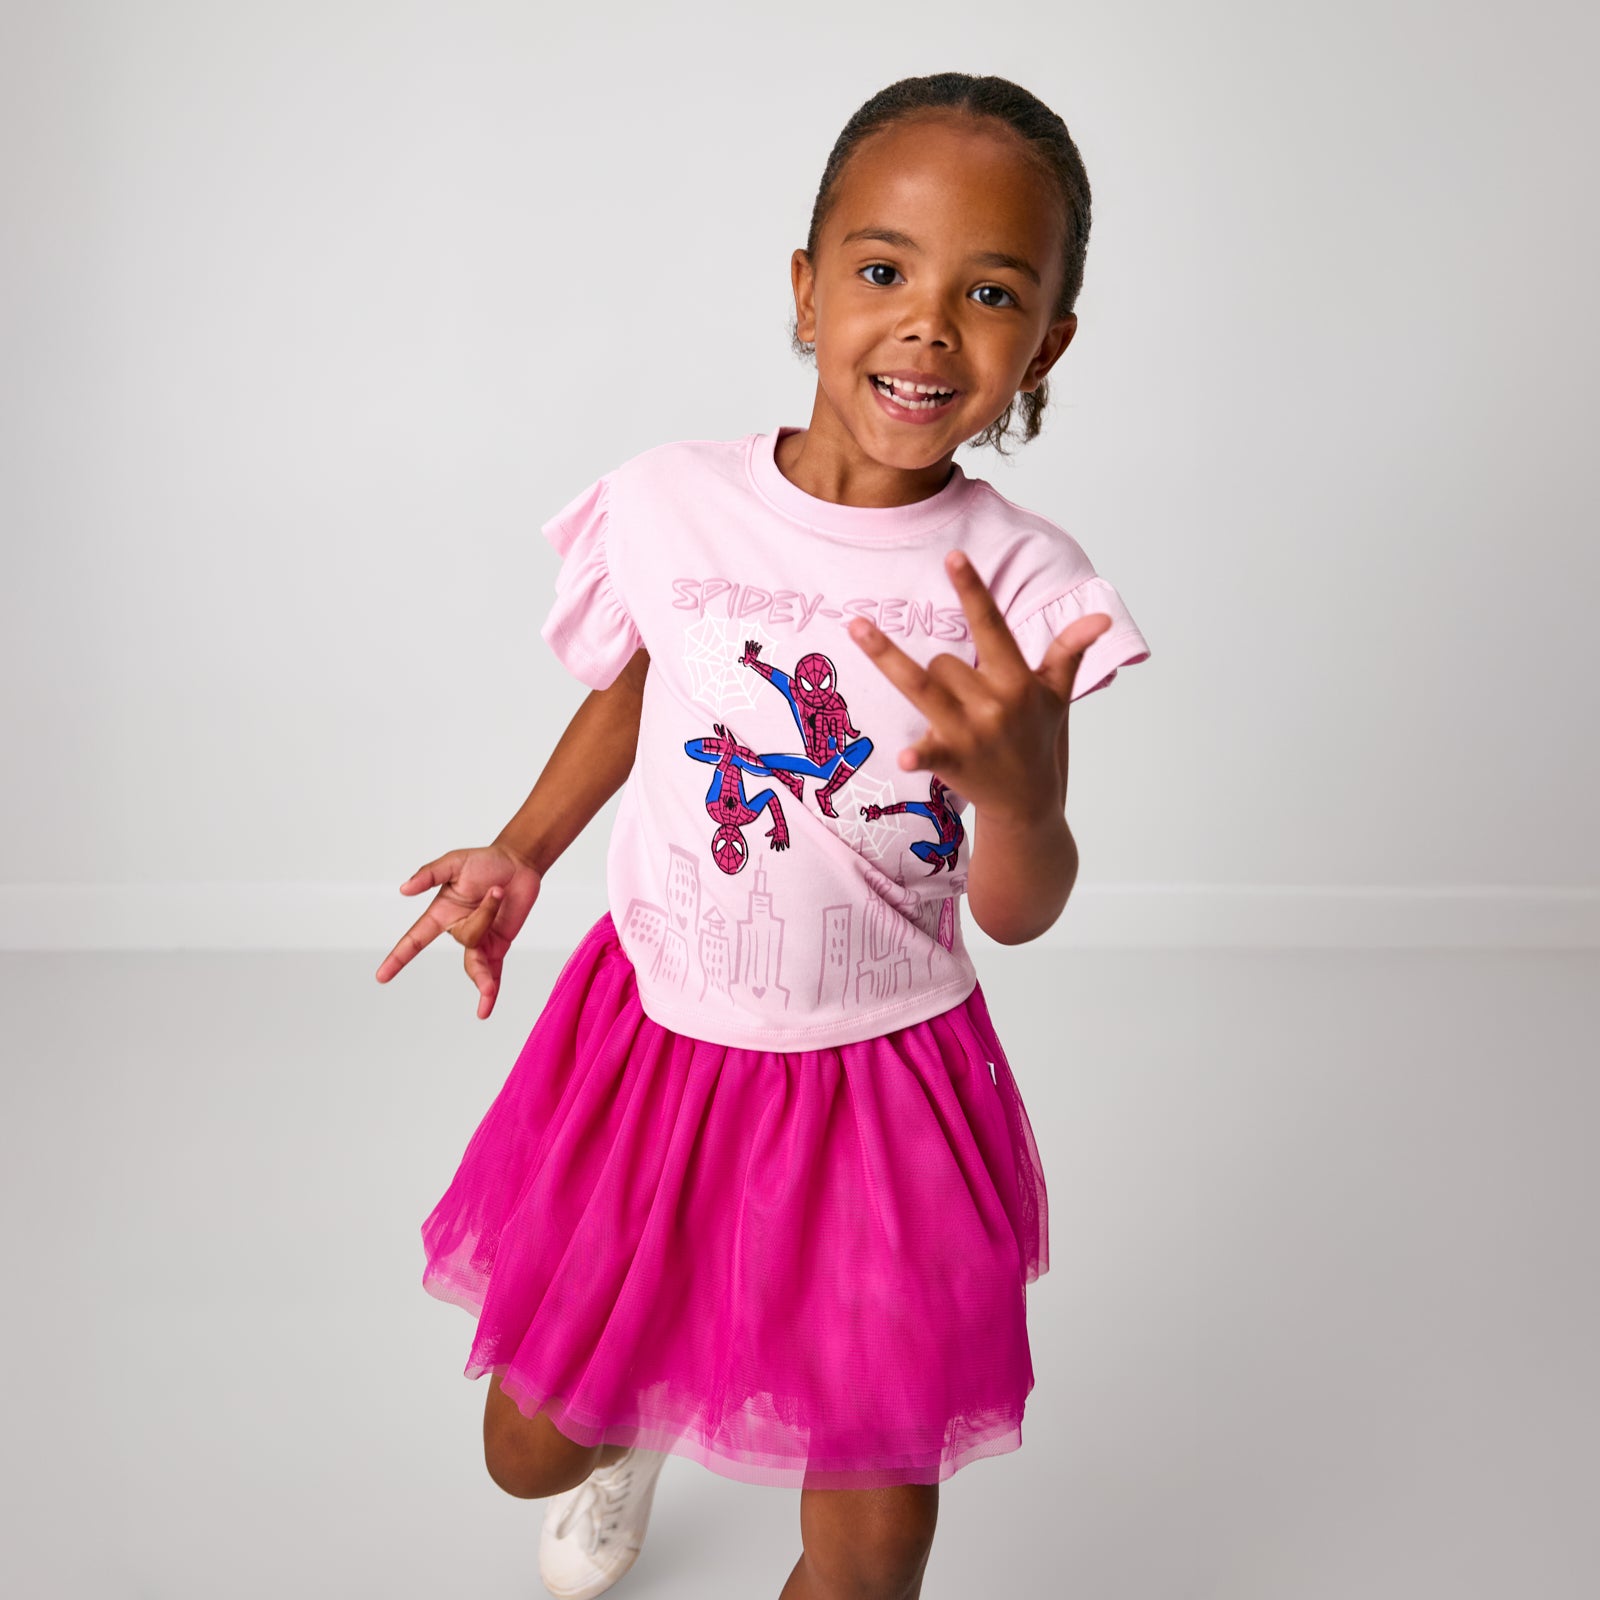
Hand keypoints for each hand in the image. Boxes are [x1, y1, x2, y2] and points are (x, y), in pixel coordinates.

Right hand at [374, 842, 543, 1019]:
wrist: (519, 864)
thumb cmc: (485, 861)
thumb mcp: (454, 862)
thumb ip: (429, 874)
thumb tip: (404, 889)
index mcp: (441, 914)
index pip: (415, 939)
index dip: (398, 957)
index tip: (381, 976)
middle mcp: (456, 930)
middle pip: (463, 939)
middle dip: (483, 913)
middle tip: (496, 887)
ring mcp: (478, 942)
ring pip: (480, 953)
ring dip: (492, 921)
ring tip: (500, 893)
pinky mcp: (498, 946)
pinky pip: (493, 972)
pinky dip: (491, 991)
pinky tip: (484, 1010)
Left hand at [845, 549, 1111, 826]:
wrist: (1028, 801)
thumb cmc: (1037, 737)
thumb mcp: (1057, 694)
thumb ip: (1070, 651)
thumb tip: (1100, 617)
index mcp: (1017, 681)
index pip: (991, 626)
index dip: (972, 591)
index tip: (953, 556)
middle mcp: (994, 702)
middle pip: (944, 661)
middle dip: (944, 671)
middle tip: (961, 698)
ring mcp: (972, 732)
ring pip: (922, 682)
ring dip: (889, 658)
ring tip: (856, 627)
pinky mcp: (953, 761)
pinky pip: (930, 751)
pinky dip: (919, 755)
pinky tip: (905, 757)